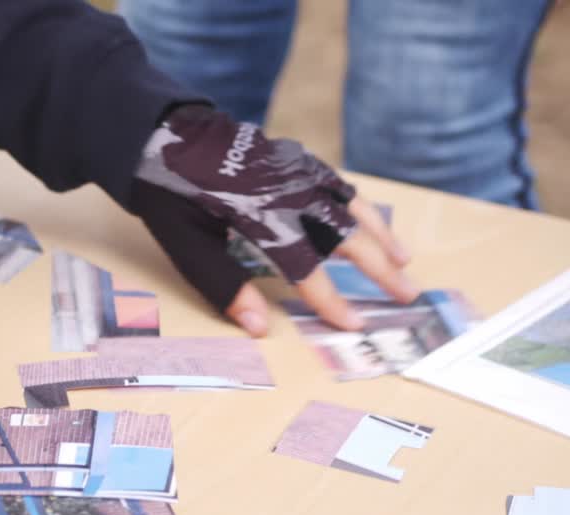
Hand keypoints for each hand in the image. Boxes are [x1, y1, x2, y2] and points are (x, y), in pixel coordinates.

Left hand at [129, 104, 418, 335]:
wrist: (161, 131)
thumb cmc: (169, 193)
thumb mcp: (185, 245)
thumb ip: (224, 286)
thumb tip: (260, 328)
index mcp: (261, 216)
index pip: (307, 268)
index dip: (330, 300)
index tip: (354, 325)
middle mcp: (288, 191)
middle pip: (344, 235)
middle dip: (378, 268)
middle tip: (408, 296)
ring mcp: (295, 170)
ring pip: (350, 205)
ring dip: (380, 234)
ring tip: (404, 260)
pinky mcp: (293, 158)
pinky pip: (337, 183)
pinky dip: (359, 204)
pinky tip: (370, 218)